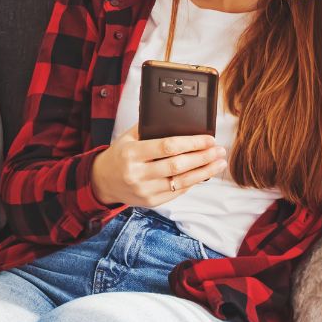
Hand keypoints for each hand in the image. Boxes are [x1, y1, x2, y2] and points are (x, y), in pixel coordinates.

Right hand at [89, 127, 226, 208]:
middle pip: (178, 165)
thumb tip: (179, 119)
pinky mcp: (151, 202)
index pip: (168, 147)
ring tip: (219, 163)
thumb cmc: (120, 155)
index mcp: (132, 153)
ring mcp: (144, 190)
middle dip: (203, 157)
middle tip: (219, 150)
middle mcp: (137, 173)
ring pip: (181, 181)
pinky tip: (204, 174)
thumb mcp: (128, 137)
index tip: (208, 139)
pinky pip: (177, 192)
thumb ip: (150, 128)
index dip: (192, 143)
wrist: (103, 181)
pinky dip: (193, 182)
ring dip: (204, 172)